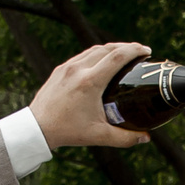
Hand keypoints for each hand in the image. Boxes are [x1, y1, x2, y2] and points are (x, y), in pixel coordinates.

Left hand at [29, 41, 152, 148]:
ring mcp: (68, 67)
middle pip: (108, 48)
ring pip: (94, 49)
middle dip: (127, 46)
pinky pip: (82, 56)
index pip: (117, 57)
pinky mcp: (60, 69)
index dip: (135, 50)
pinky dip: (97, 54)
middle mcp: (78, 69)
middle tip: (140, 52)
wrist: (37, 128)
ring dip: (112, 48)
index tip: (147, 51)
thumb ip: (125, 137)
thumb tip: (146, 138)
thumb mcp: (99, 136)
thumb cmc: (68, 132)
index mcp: (90, 82)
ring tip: (124, 55)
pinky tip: (103, 62)